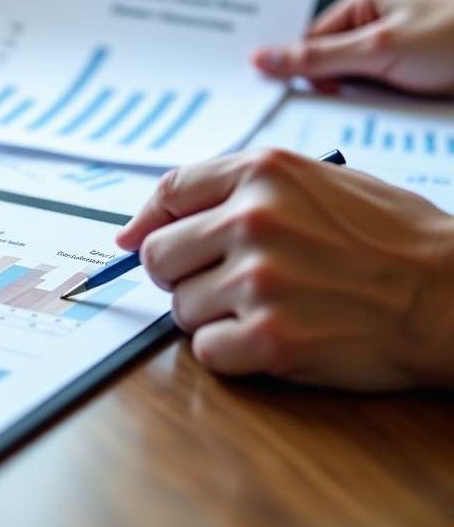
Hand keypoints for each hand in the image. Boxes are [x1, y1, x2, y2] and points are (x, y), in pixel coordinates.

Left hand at [116, 149, 453, 390]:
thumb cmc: (394, 237)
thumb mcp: (316, 181)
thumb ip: (237, 189)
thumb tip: (148, 223)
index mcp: (262, 173)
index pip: (168, 191)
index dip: (145, 221)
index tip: (132, 243)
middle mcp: (253, 219)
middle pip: (159, 255)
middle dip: (181, 274)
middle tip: (221, 283)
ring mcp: (261, 279)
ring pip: (182, 308)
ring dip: (212, 316)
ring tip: (266, 309)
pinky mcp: (273, 338)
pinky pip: (208, 351)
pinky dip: (231, 353)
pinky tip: (271, 341)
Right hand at [252, 0, 453, 95]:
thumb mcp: (378, 49)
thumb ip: (317, 58)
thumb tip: (262, 59)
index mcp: (364, 2)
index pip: (309, 37)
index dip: (297, 66)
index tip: (278, 90)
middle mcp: (377, 26)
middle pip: (328, 65)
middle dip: (329, 87)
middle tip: (338, 101)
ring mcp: (395, 56)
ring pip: (352, 88)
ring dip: (356, 104)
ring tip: (377, 104)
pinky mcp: (409, 83)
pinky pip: (376, 102)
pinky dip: (377, 113)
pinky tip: (385, 116)